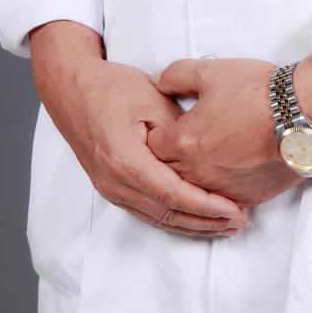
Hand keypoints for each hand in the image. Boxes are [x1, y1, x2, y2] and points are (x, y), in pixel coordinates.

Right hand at [28, 21, 248, 237]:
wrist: (71, 89)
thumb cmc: (111, 87)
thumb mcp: (152, 97)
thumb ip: (178, 129)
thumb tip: (206, 153)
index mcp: (125, 160)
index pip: (173, 195)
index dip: (207, 206)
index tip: (235, 209)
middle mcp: (114, 182)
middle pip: (167, 214)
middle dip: (206, 222)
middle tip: (240, 221)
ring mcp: (110, 189)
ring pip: (157, 219)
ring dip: (193, 225)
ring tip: (226, 225)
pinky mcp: (112, 188)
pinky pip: (147, 212)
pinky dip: (175, 219)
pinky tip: (196, 219)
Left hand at [147, 58, 306, 207]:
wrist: (303, 115)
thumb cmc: (258, 92)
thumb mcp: (210, 71)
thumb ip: (175, 75)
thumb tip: (157, 82)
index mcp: (183, 142)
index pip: (151, 146)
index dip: (156, 133)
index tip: (165, 126)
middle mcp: (197, 172)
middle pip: (166, 172)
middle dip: (169, 158)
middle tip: (181, 142)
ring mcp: (222, 189)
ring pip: (193, 191)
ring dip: (193, 177)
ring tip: (206, 157)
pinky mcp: (246, 198)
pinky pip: (222, 200)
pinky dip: (219, 189)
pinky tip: (228, 172)